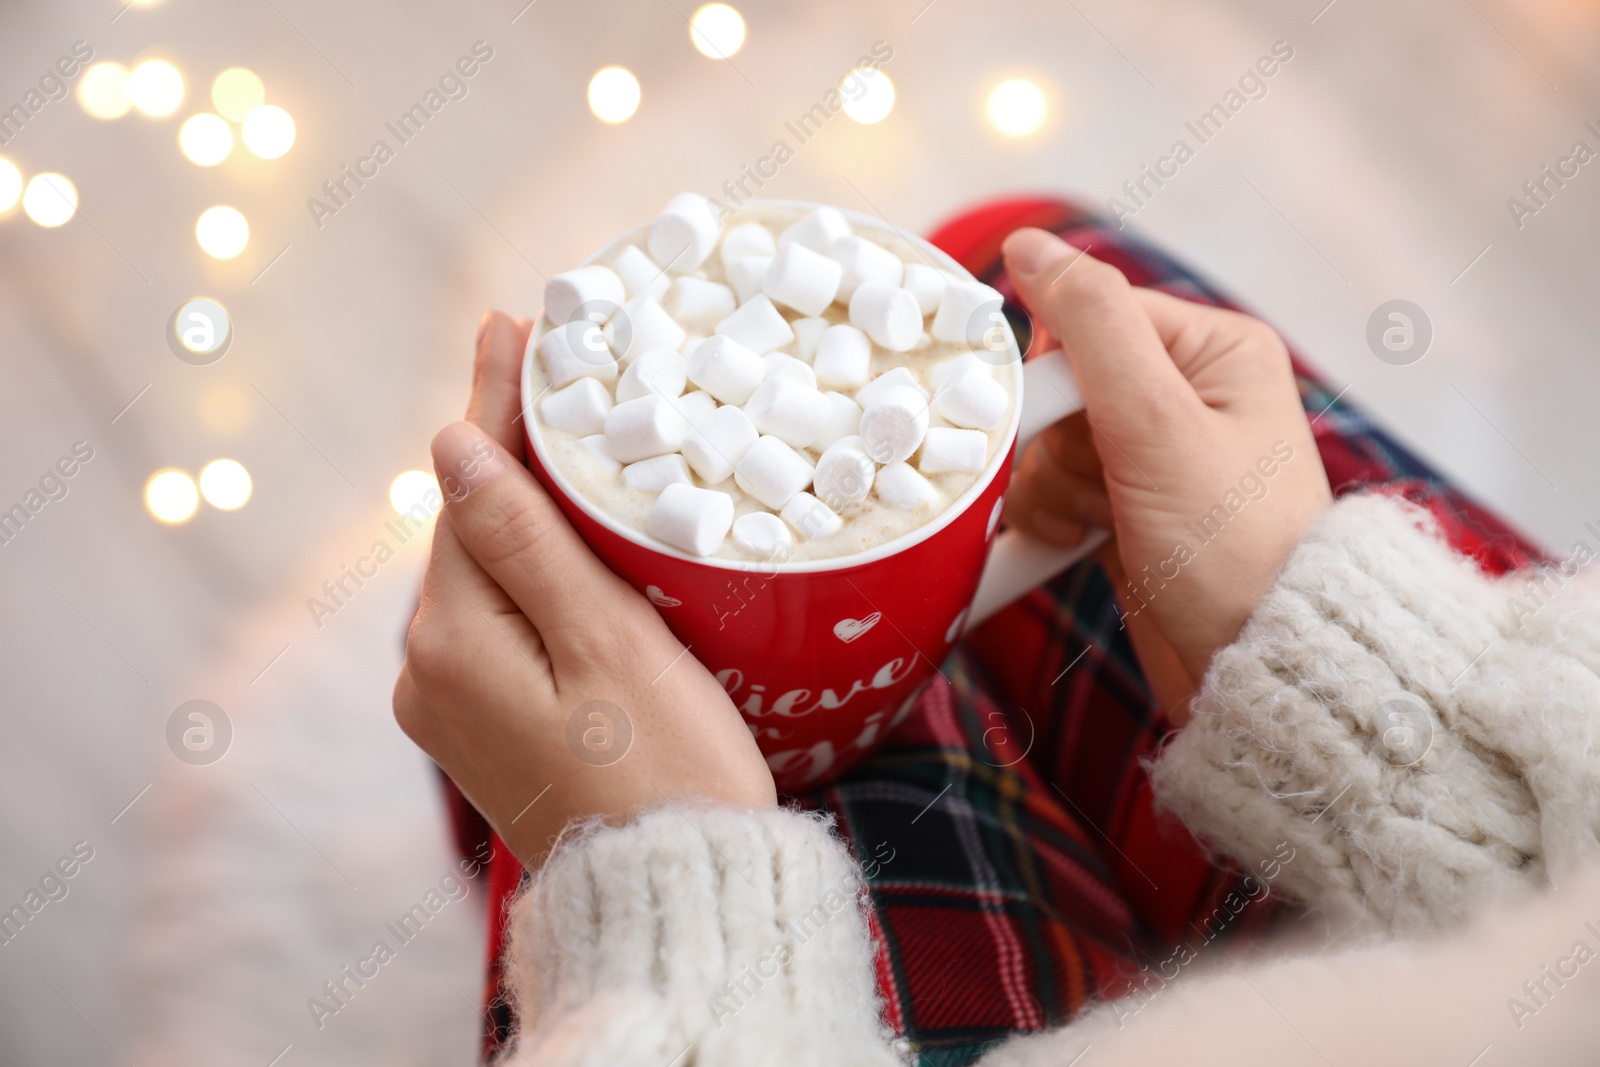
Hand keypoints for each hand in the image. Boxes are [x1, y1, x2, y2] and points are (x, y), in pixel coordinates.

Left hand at [393, 312, 775, 865]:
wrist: (669, 893)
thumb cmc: (665, 767)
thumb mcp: (606, 641)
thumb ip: (527, 541)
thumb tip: (451, 445)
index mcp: (453, 640)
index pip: (469, 489)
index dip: (492, 402)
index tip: (509, 324)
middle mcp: (429, 671)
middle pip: (469, 527)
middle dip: (503, 446)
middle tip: (539, 360)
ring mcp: (450, 704)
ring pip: (483, 572)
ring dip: (515, 504)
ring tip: (550, 429)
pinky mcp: (483, 726)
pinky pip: (496, 619)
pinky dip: (523, 567)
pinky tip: (553, 535)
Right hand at [1000, 229, 1331, 698]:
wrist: (1254, 667)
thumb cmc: (1230, 549)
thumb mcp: (1158, 422)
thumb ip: (1090, 324)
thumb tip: (1031, 245)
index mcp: (1214, 349)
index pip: (1091, 316)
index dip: (1059, 373)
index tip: (1066, 426)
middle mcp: (1188, 393)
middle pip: (1061, 383)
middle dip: (1057, 441)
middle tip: (1101, 484)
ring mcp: (1154, 455)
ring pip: (1047, 440)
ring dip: (1054, 487)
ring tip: (1104, 523)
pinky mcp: (1128, 506)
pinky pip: (1054, 487)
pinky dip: (1054, 516)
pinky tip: (1088, 542)